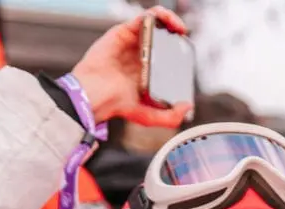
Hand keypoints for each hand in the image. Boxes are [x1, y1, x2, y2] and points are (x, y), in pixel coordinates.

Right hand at [70, 7, 193, 126]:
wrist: (96, 95)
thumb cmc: (116, 105)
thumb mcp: (149, 116)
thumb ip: (171, 117)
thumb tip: (188, 107)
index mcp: (146, 71)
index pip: (165, 57)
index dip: (178, 53)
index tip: (188, 56)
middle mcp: (139, 55)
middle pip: (161, 37)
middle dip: (176, 35)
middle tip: (184, 41)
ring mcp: (132, 42)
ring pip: (155, 23)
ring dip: (171, 21)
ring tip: (179, 29)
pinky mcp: (125, 32)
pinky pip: (146, 17)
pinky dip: (161, 15)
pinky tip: (171, 24)